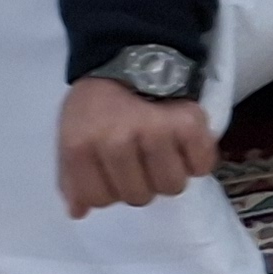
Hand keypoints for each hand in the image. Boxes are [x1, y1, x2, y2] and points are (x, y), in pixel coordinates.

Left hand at [56, 73, 217, 216]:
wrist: (132, 60)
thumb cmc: (99, 105)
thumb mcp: (72, 135)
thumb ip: (72, 175)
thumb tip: (78, 212)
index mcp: (81, 145)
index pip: (100, 199)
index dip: (108, 192)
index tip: (112, 173)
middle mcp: (117, 140)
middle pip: (139, 197)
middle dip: (141, 184)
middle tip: (140, 162)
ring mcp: (156, 131)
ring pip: (172, 186)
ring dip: (169, 175)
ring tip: (162, 155)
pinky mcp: (190, 123)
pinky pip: (200, 167)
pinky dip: (196, 161)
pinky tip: (184, 147)